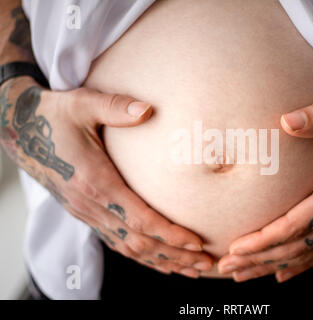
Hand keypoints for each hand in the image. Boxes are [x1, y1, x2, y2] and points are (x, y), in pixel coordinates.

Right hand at [0, 76, 213, 277]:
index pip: (139, 218)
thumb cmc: (56, 117)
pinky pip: (117, 243)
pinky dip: (142, 257)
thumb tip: (147, 109)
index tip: (197, 241)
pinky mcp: (86, 214)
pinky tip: (161, 263)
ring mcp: (87, 213)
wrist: (23, 132)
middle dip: (175, 255)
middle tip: (206, 263)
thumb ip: (114, 106)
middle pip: (139, 242)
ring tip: (191, 269)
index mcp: (94, 181)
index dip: (169, 233)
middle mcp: (91, 205)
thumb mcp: (82, 104)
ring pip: (129, 249)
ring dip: (162, 262)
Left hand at [218, 94, 312, 281]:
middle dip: (259, 260)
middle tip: (228, 268)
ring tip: (245, 275)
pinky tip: (285, 273)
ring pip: (310, 257)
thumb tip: (286, 121)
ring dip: (274, 267)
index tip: (236, 248)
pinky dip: (303, 267)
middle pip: (297, 248)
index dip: (263, 241)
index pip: (295, 226)